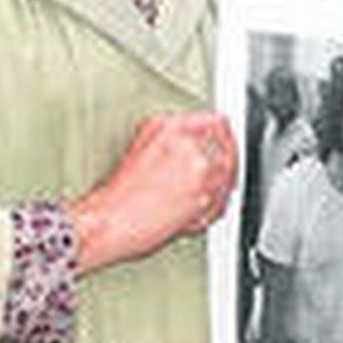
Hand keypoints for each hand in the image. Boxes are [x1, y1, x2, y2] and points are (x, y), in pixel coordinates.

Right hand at [68, 111, 237, 274]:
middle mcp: (194, 152)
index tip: (222, 133)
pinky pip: (224, 199)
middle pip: (229, 146)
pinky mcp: (206, 205)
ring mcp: (203, 179)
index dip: (220, 128)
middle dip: (225, 152)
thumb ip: (174, 125)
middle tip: (221, 157)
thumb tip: (196, 124)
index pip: (216, 120)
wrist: (112, 222)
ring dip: (223, 177)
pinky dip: (217, 200)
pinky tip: (201, 200)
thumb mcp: (144, 138)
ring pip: (230, 173)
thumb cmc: (122, 189)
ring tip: (206, 182)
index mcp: (177, 130)